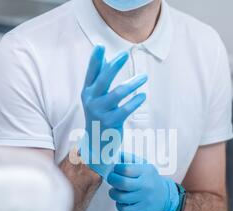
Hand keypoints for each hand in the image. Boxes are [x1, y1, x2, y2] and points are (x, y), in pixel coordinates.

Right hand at [80, 46, 147, 177]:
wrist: (97, 142)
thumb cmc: (99, 114)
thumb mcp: (96, 96)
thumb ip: (99, 78)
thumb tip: (104, 56)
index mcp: (87, 92)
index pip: (91, 73)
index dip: (95, 60)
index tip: (100, 46)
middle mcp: (91, 100)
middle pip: (103, 80)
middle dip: (113, 67)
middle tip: (125, 54)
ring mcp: (100, 112)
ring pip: (117, 94)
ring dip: (132, 84)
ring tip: (144, 77)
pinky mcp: (111, 122)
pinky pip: (125, 109)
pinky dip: (135, 101)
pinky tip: (142, 96)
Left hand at [107, 154, 179, 210]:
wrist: (164, 196)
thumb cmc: (149, 179)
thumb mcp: (143, 165)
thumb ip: (129, 159)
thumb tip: (114, 154)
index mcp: (146, 171)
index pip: (125, 169)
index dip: (116, 169)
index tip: (114, 169)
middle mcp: (146, 185)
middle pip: (122, 183)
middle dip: (112, 180)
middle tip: (111, 179)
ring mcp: (144, 199)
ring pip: (120, 197)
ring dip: (113, 193)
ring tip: (115, 190)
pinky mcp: (141, 210)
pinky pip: (123, 208)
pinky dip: (119, 204)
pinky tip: (121, 200)